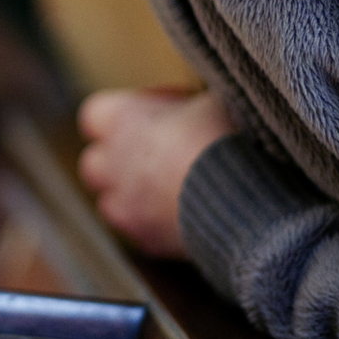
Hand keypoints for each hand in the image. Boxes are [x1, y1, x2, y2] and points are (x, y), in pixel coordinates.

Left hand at [76, 87, 234, 258]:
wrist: (243, 200)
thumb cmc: (225, 137)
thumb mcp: (214, 97)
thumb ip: (192, 101)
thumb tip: (198, 105)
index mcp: (120, 119)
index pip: (95, 115)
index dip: (128, 112)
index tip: (167, 113)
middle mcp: (112, 164)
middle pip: (95, 161)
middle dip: (121, 158)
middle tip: (162, 153)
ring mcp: (126, 207)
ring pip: (111, 202)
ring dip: (134, 193)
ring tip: (174, 186)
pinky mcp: (147, 240)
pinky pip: (141, 231)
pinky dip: (157, 224)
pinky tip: (190, 214)